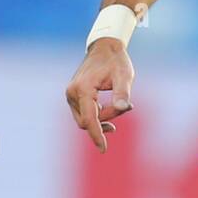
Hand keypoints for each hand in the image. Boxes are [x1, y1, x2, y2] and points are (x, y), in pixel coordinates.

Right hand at [66, 37, 134, 151]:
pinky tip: (110, 110)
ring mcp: (71, 95)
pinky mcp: (73, 96)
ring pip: (86, 119)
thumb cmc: (116, 61)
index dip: (97, 135)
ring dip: (103, 118)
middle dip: (107, 120)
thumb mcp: (124, 76)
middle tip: (127, 106)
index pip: (88, 120)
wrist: (104, 47)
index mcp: (82, 89)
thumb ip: (123, 93)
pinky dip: (97, 115)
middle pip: (87, 121)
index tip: (104, 149)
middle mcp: (72, 93)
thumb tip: (124, 108)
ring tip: (121, 106)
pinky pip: (84, 114)